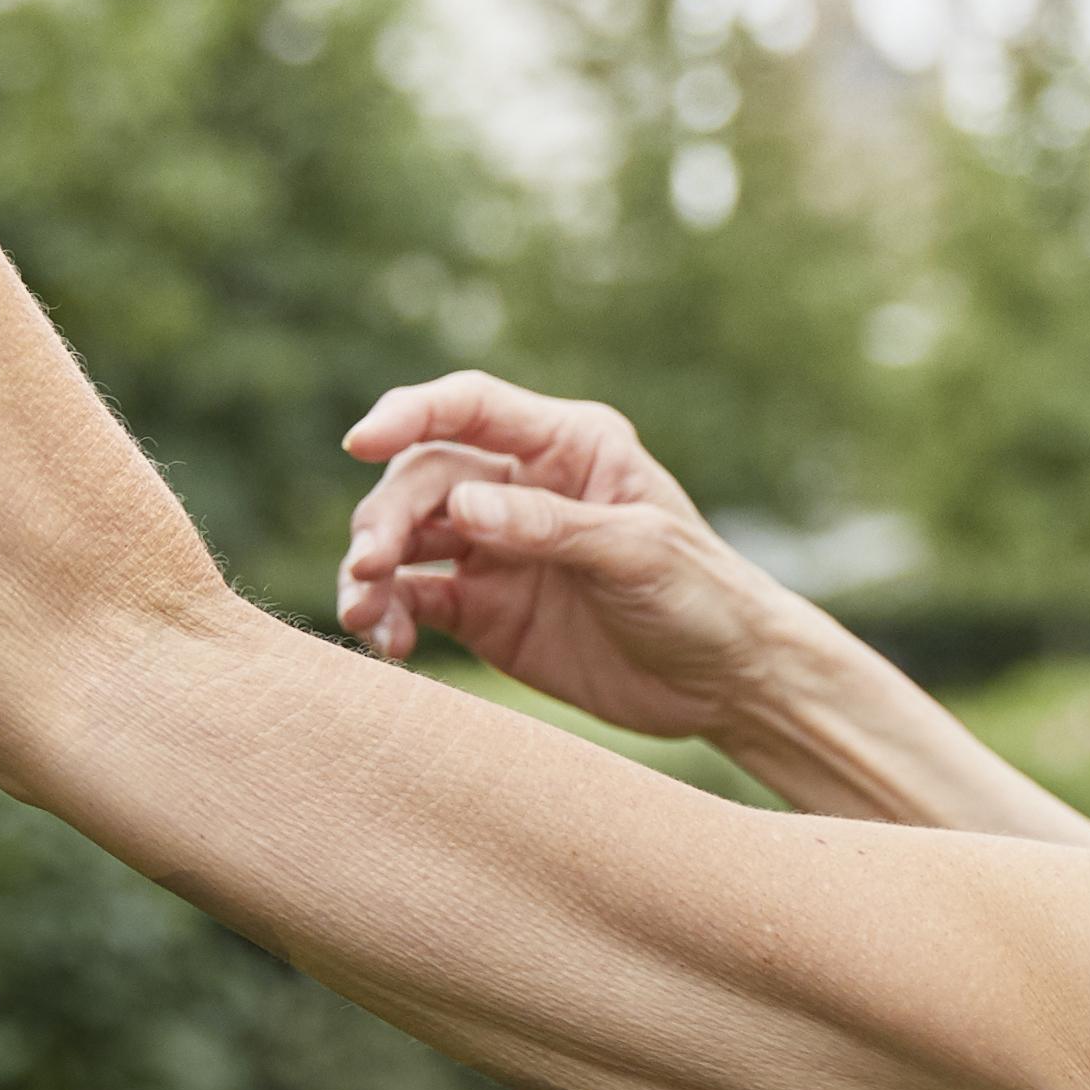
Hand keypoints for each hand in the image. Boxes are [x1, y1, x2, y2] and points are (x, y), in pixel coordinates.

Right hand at [333, 369, 811, 742]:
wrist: (728, 682)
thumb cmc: (704, 597)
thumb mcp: (639, 552)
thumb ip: (551, 527)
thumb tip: (461, 509)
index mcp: (568, 446)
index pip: (471, 408)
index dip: (410, 414)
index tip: (360, 442)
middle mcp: (521, 487)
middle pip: (423, 479)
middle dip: (385, 517)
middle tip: (369, 566)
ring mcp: (496, 549)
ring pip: (405, 540)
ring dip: (371, 570)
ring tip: (363, 611)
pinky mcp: (484, 610)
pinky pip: (415, 600)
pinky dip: (389, 616)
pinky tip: (388, 642)